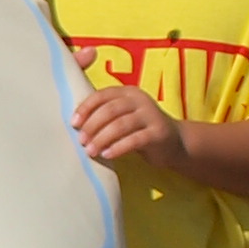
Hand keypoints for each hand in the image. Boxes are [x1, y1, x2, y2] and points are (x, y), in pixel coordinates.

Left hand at [72, 81, 187, 170]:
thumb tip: (74, 125)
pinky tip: (107, 155)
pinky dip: (118, 148)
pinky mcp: (159, 133)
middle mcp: (140, 100)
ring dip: (102, 138)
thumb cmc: (139, 129)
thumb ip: (104, 115)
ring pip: (121, 125)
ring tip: (90, 151)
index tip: (73, 123)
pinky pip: (134, 140)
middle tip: (81, 141)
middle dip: (92, 126)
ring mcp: (151, 115)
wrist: (174, 142)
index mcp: (127, 92)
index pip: (102, 95)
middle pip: (110, 110)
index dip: (85, 108)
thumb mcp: (123, 117)